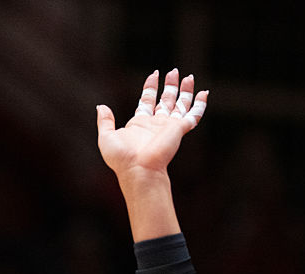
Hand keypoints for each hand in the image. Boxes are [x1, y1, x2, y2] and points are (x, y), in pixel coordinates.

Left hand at [96, 68, 206, 184]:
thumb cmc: (122, 158)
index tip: (154, 74)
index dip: (151, 87)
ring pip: (181, 105)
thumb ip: (105, 121)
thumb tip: (101, 106)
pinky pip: (193, 115)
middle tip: (174, 72)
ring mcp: (169, 126)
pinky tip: (204, 93)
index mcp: (140, 123)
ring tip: (188, 77)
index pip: (147, 100)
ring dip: (185, 91)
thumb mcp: (106, 137)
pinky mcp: (179, 129)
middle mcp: (156, 124)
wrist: (138, 169)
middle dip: (170, 86)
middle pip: (166, 100)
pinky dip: (200, 105)